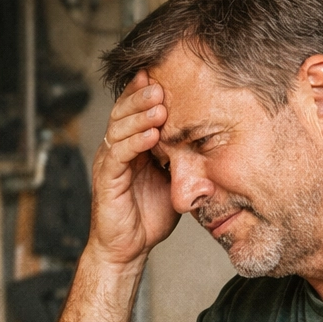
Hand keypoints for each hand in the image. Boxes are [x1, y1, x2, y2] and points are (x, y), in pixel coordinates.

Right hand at [89, 69, 179, 268]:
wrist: (129, 248)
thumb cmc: (150, 215)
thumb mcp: (174, 178)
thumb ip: (184, 155)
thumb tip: (215, 135)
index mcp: (133, 144)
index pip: (136, 109)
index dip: (148, 90)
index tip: (168, 73)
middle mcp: (118, 148)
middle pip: (124, 111)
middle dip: (142, 95)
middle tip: (161, 81)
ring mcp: (110, 162)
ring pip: (119, 128)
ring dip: (139, 114)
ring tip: (159, 103)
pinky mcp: (106, 179)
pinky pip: (119, 154)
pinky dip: (135, 142)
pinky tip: (152, 134)